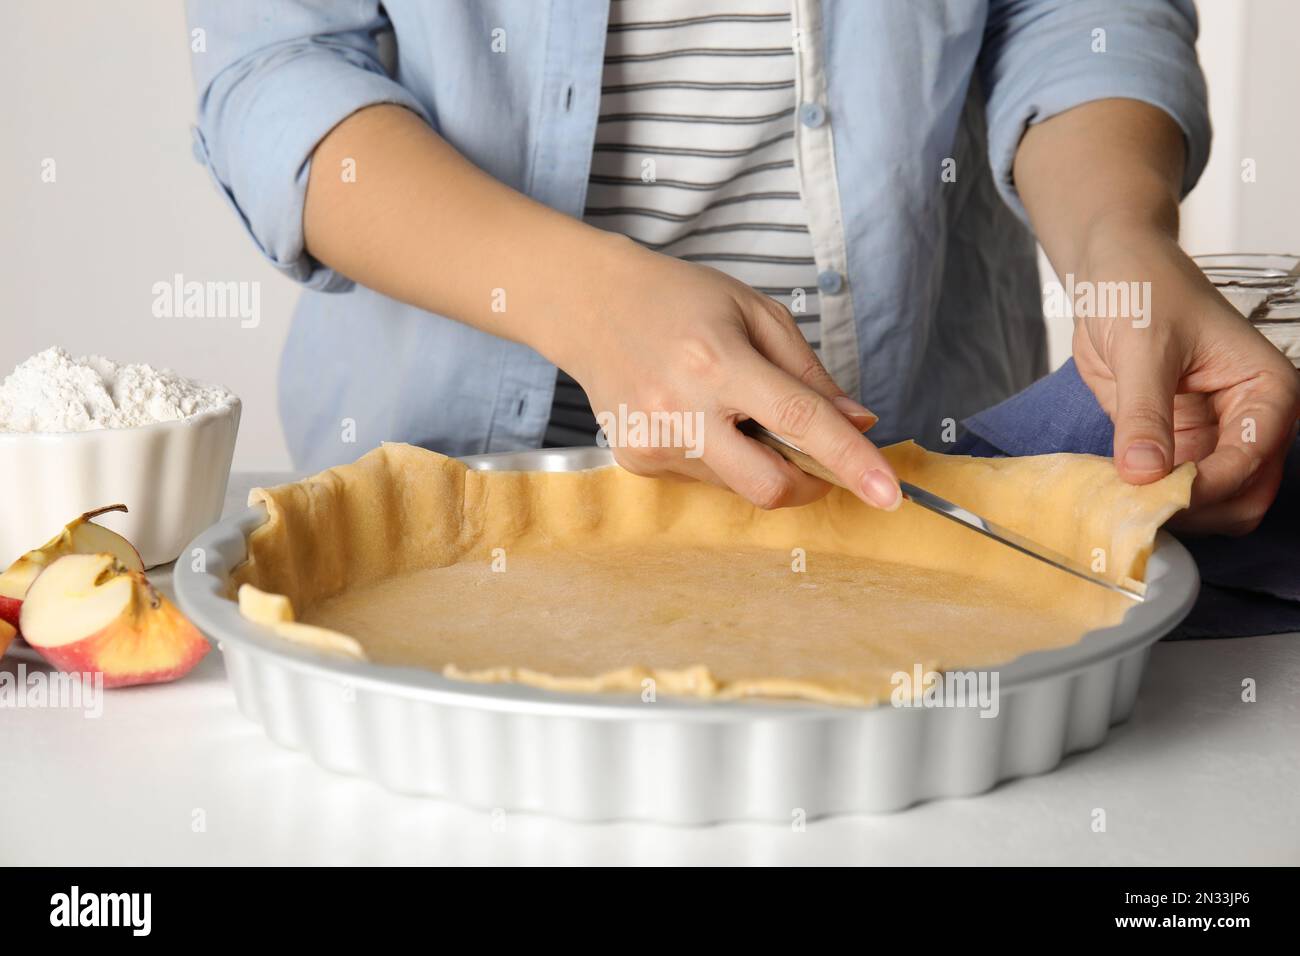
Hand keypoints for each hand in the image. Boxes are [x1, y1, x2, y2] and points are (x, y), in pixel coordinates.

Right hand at [548, 236, 901, 510]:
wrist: (590, 306)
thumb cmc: (679, 300)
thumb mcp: (755, 313)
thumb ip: (809, 375)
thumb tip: (857, 424)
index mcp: (718, 361)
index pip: (799, 421)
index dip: (851, 461)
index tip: (889, 494)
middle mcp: (681, 409)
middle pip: (768, 485)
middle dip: (808, 483)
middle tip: (813, 455)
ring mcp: (654, 442)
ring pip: (739, 486)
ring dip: (758, 460)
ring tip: (729, 408)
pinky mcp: (637, 462)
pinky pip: (706, 481)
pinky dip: (722, 458)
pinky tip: (696, 416)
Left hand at [1073, 230, 1299, 534]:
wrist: (1114, 271)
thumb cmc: (1145, 288)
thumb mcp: (1143, 347)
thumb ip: (1144, 412)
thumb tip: (1144, 473)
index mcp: (1266, 389)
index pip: (1252, 460)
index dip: (1208, 487)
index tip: (1158, 495)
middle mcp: (1247, 420)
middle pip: (1242, 497)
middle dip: (1196, 509)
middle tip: (1138, 508)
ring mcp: (1209, 435)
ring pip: (1208, 503)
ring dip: (1168, 509)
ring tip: (1120, 500)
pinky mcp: (1172, 442)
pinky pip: (1167, 487)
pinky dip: (1144, 497)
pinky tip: (1111, 490)